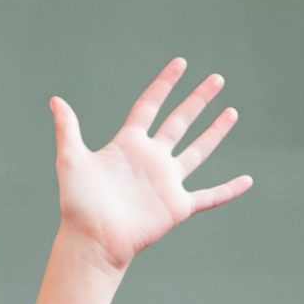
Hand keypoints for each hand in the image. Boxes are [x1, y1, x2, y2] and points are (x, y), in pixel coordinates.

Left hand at [50, 57, 252, 272]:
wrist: (90, 241)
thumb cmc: (77, 204)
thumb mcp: (70, 161)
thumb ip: (67, 129)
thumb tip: (55, 100)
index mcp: (128, 145)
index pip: (149, 107)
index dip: (164, 84)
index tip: (180, 63)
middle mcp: (150, 159)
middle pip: (179, 122)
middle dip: (197, 100)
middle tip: (216, 79)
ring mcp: (166, 182)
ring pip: (197, 151)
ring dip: (215, 132)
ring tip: (231, 111)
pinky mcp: (177, 205)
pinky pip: (210, 196)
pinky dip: (229, 190)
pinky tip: (248, 181)